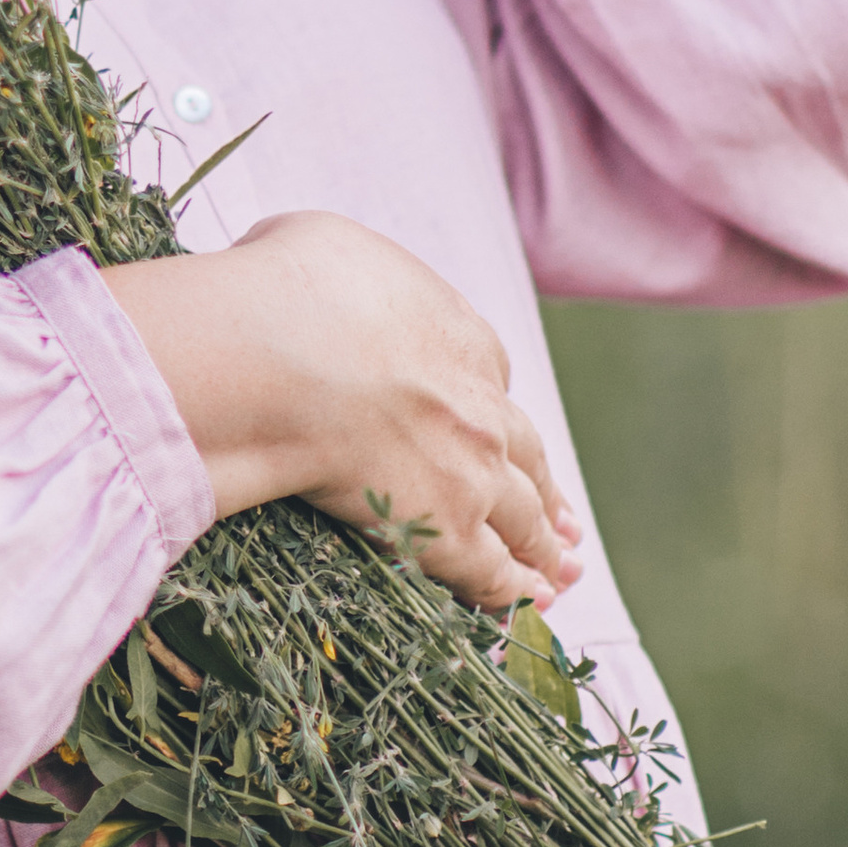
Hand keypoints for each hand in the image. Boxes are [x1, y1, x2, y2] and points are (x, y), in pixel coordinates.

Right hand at [105, 209, 581, 612]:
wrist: (284, 354)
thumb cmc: (289, 291)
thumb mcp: (319, 244)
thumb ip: (338, 273)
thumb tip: (309, 274)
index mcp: (459, 335)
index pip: (489, 376)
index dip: (488, 405)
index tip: (489, 424)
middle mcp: (482, 406)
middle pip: (525, 454)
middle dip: (545, 488)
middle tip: (563, 520)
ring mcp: (474, 473)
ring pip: (525, 518)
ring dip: (545, 546)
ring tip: (562, 571)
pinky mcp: (449, 531)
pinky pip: (493, 572)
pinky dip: (515, 590)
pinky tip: (532, 602)